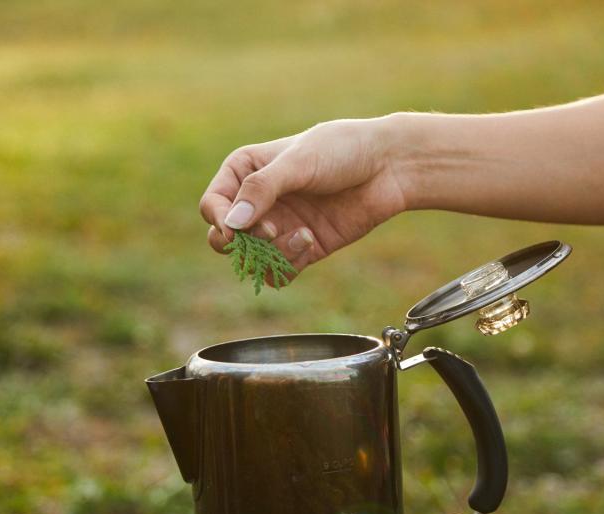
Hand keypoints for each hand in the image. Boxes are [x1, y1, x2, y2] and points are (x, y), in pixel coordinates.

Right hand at [200, 117, 406, 281]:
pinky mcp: (303, 248)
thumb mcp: (299, 162)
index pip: (214, 204)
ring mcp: (281, 227)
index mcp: (246, 171)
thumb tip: (231, 225)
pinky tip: (309, 241)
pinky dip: (288, 265)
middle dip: (243, 243)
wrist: (389, 167)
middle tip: (270, 232)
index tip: (235, 230)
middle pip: (225, 239)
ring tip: (300, 236)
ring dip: (270, 255)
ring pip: (253, 261)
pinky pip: (280, 272)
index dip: (219, 220)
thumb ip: (262, 190)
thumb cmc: (342, 150)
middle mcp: (259, 202)